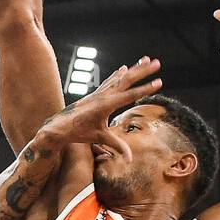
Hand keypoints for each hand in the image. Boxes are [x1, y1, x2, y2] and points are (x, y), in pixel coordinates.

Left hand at [39, 57, 162, 163]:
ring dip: (134, 68)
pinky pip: (110, 81)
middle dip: (143, 71)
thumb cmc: (79, 132)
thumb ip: (117, 146)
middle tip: (157, 62)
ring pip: (120, 77)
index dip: (146, 89)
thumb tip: (131, 160)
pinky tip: (124, 68)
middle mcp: (103, 95)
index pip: (130, 96)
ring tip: (146, 59)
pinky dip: (118, 74)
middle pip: (127, 80)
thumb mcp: (99, 138)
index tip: (160, 82)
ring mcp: (99, 93)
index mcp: (106, 105)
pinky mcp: (95, 94)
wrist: (59, 126)